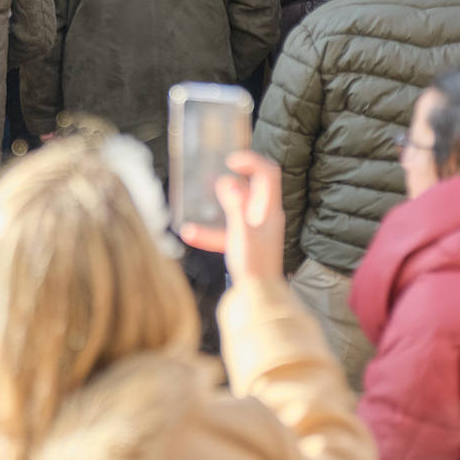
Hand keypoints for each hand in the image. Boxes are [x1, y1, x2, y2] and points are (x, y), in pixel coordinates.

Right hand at [180, 151, 284, 282]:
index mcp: (269, 209)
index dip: (251, 160)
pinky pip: (228, 229)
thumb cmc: (254, 266)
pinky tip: (190, 233)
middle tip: (217, 168)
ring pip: (240, 206)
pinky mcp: (247, 243)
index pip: (268, 173)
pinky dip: (211, 229)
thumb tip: (227, 181)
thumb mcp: (241, 232)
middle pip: (256, 185)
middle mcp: (266, 216)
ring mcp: (257, 229)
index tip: (230, 160)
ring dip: (222, 199)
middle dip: (237, 174)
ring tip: (202, 194)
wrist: (259, 299)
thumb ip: (235, 206)